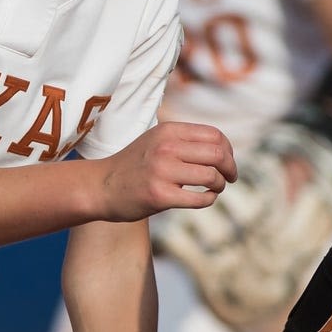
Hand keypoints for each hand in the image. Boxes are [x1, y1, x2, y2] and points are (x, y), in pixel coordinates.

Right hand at [94, 122, 236, 221]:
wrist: (101, 186)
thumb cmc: (135, 165)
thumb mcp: (157, 141)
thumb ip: (185, 141)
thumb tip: (224, 150)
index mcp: (168, 131)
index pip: (215, 135)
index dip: (228, 150)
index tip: (227, 162)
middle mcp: (166, 148)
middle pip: (218, 154)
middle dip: (231, 168)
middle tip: (230, 178)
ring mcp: (162, 172)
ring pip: (212, 176)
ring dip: (220, 185)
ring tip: (214, 189)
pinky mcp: (160, 196)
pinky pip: (199, 199)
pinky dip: (208, 199)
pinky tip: (205, 198)